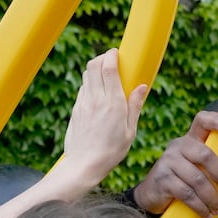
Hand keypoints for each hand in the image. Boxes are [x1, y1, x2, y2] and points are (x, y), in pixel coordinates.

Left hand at [63, 48, 145, 178]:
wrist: (84, 165)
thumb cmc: (111, 151)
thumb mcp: (130, 131)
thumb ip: (135, 106)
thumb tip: (142, 86)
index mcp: (113, 103)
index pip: (108, 68)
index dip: (111, 55)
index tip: (117, 53)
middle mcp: (96, 99)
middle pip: (93, 65)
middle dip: (102, 57)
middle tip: (112, 61)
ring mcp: (83, 103)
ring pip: (86, 74)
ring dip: (95, 69)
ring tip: (106, 77)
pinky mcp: (76, 109)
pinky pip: (82, 88)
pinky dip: (90, 83)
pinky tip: (98, 94)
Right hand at [133, 110, 217, 217]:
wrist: (150, 195)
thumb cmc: (180, 180)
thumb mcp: (193, 166)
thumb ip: (210, 164)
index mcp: (189, 140)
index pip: (201, 121)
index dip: (216, 121)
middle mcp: (177, 147)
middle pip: (205, 155)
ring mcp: (168, 162)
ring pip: (197, 179)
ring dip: (211, 197)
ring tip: (217, 209)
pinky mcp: (163, 180)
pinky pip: (187, 194)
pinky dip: (200, 206)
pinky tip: (206, 213)